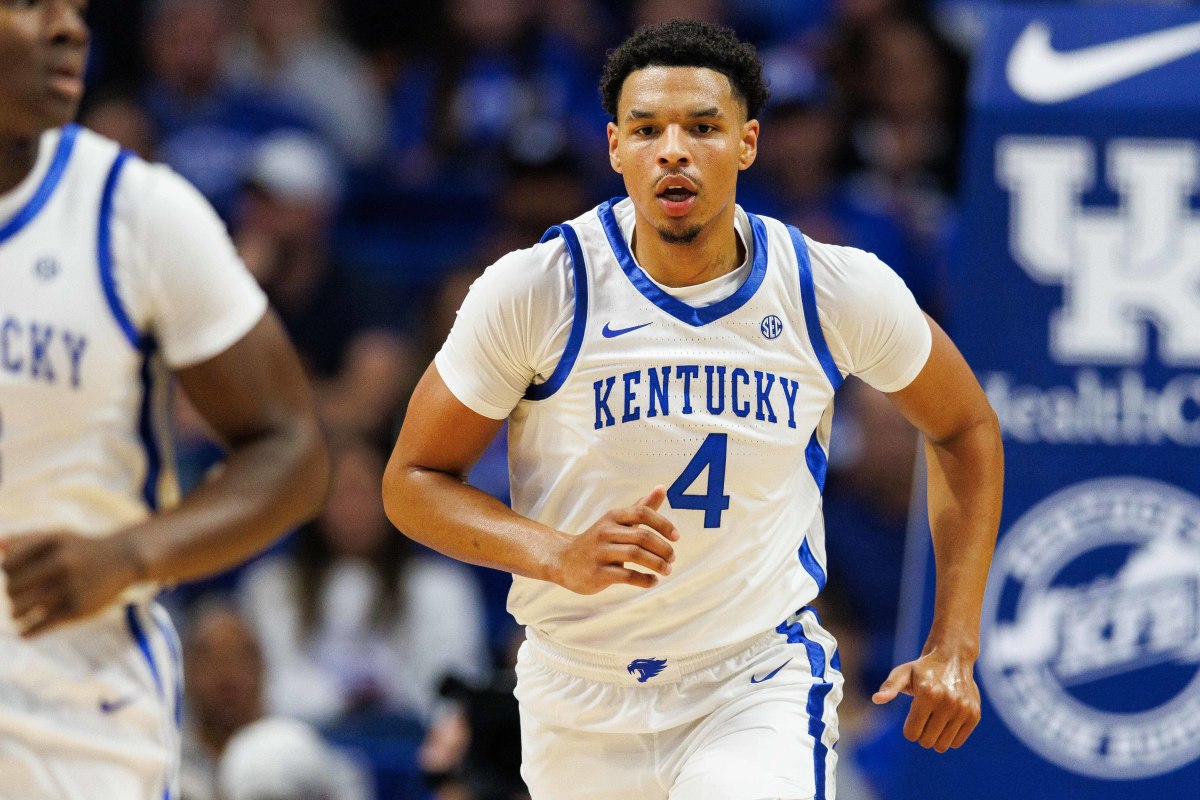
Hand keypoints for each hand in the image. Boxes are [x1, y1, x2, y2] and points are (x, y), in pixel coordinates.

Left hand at [0, 531, 145, 636]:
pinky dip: (27, 632)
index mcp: (52, 543)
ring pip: (20, 609)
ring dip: (15, 613)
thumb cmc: (83, 549)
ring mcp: (71, 586)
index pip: (8, 566)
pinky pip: (39, 625)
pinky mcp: (78, 608)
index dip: (9, 573)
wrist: (125, 559)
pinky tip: (24, 633)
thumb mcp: (58, 537)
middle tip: (21, 597)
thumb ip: (26, 539)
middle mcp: (62, 562)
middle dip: (12, 594)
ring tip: (19, 613)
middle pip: (12, 588)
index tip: (19, 576)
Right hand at [551, 486, 678, 594]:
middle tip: (672, 559)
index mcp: (613, 517)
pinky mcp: (597, 573)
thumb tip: (662, 488)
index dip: (663, 524)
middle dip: (663, 549)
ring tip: (666, 570)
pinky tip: (652, 581)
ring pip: (635, 555)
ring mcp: (600, 552)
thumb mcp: (617, 521)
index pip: (642, 513)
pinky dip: (644, 579)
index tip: (676, 537)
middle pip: (642, 537)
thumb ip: (640, 507)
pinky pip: (626, 575)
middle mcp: (605, 532)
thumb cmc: (599, 540)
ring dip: (657, 564)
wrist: (564, 560)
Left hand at [872, 647, 981, 751]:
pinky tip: (947, 720)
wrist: (953, 658)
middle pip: (927, 741)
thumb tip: (876, 699)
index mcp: (927, 694)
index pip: (912, 733)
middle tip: (924, 717)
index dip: (909, 729)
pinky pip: (957, 742)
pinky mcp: (974, 715)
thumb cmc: (922, 670)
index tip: (913, 716)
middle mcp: (947, 702)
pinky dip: (949, 736)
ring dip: (935, 737)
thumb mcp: (902, 673)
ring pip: (942, 745)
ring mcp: (963, 710)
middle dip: (922, 733)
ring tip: (935, 718)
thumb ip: (890, 687)